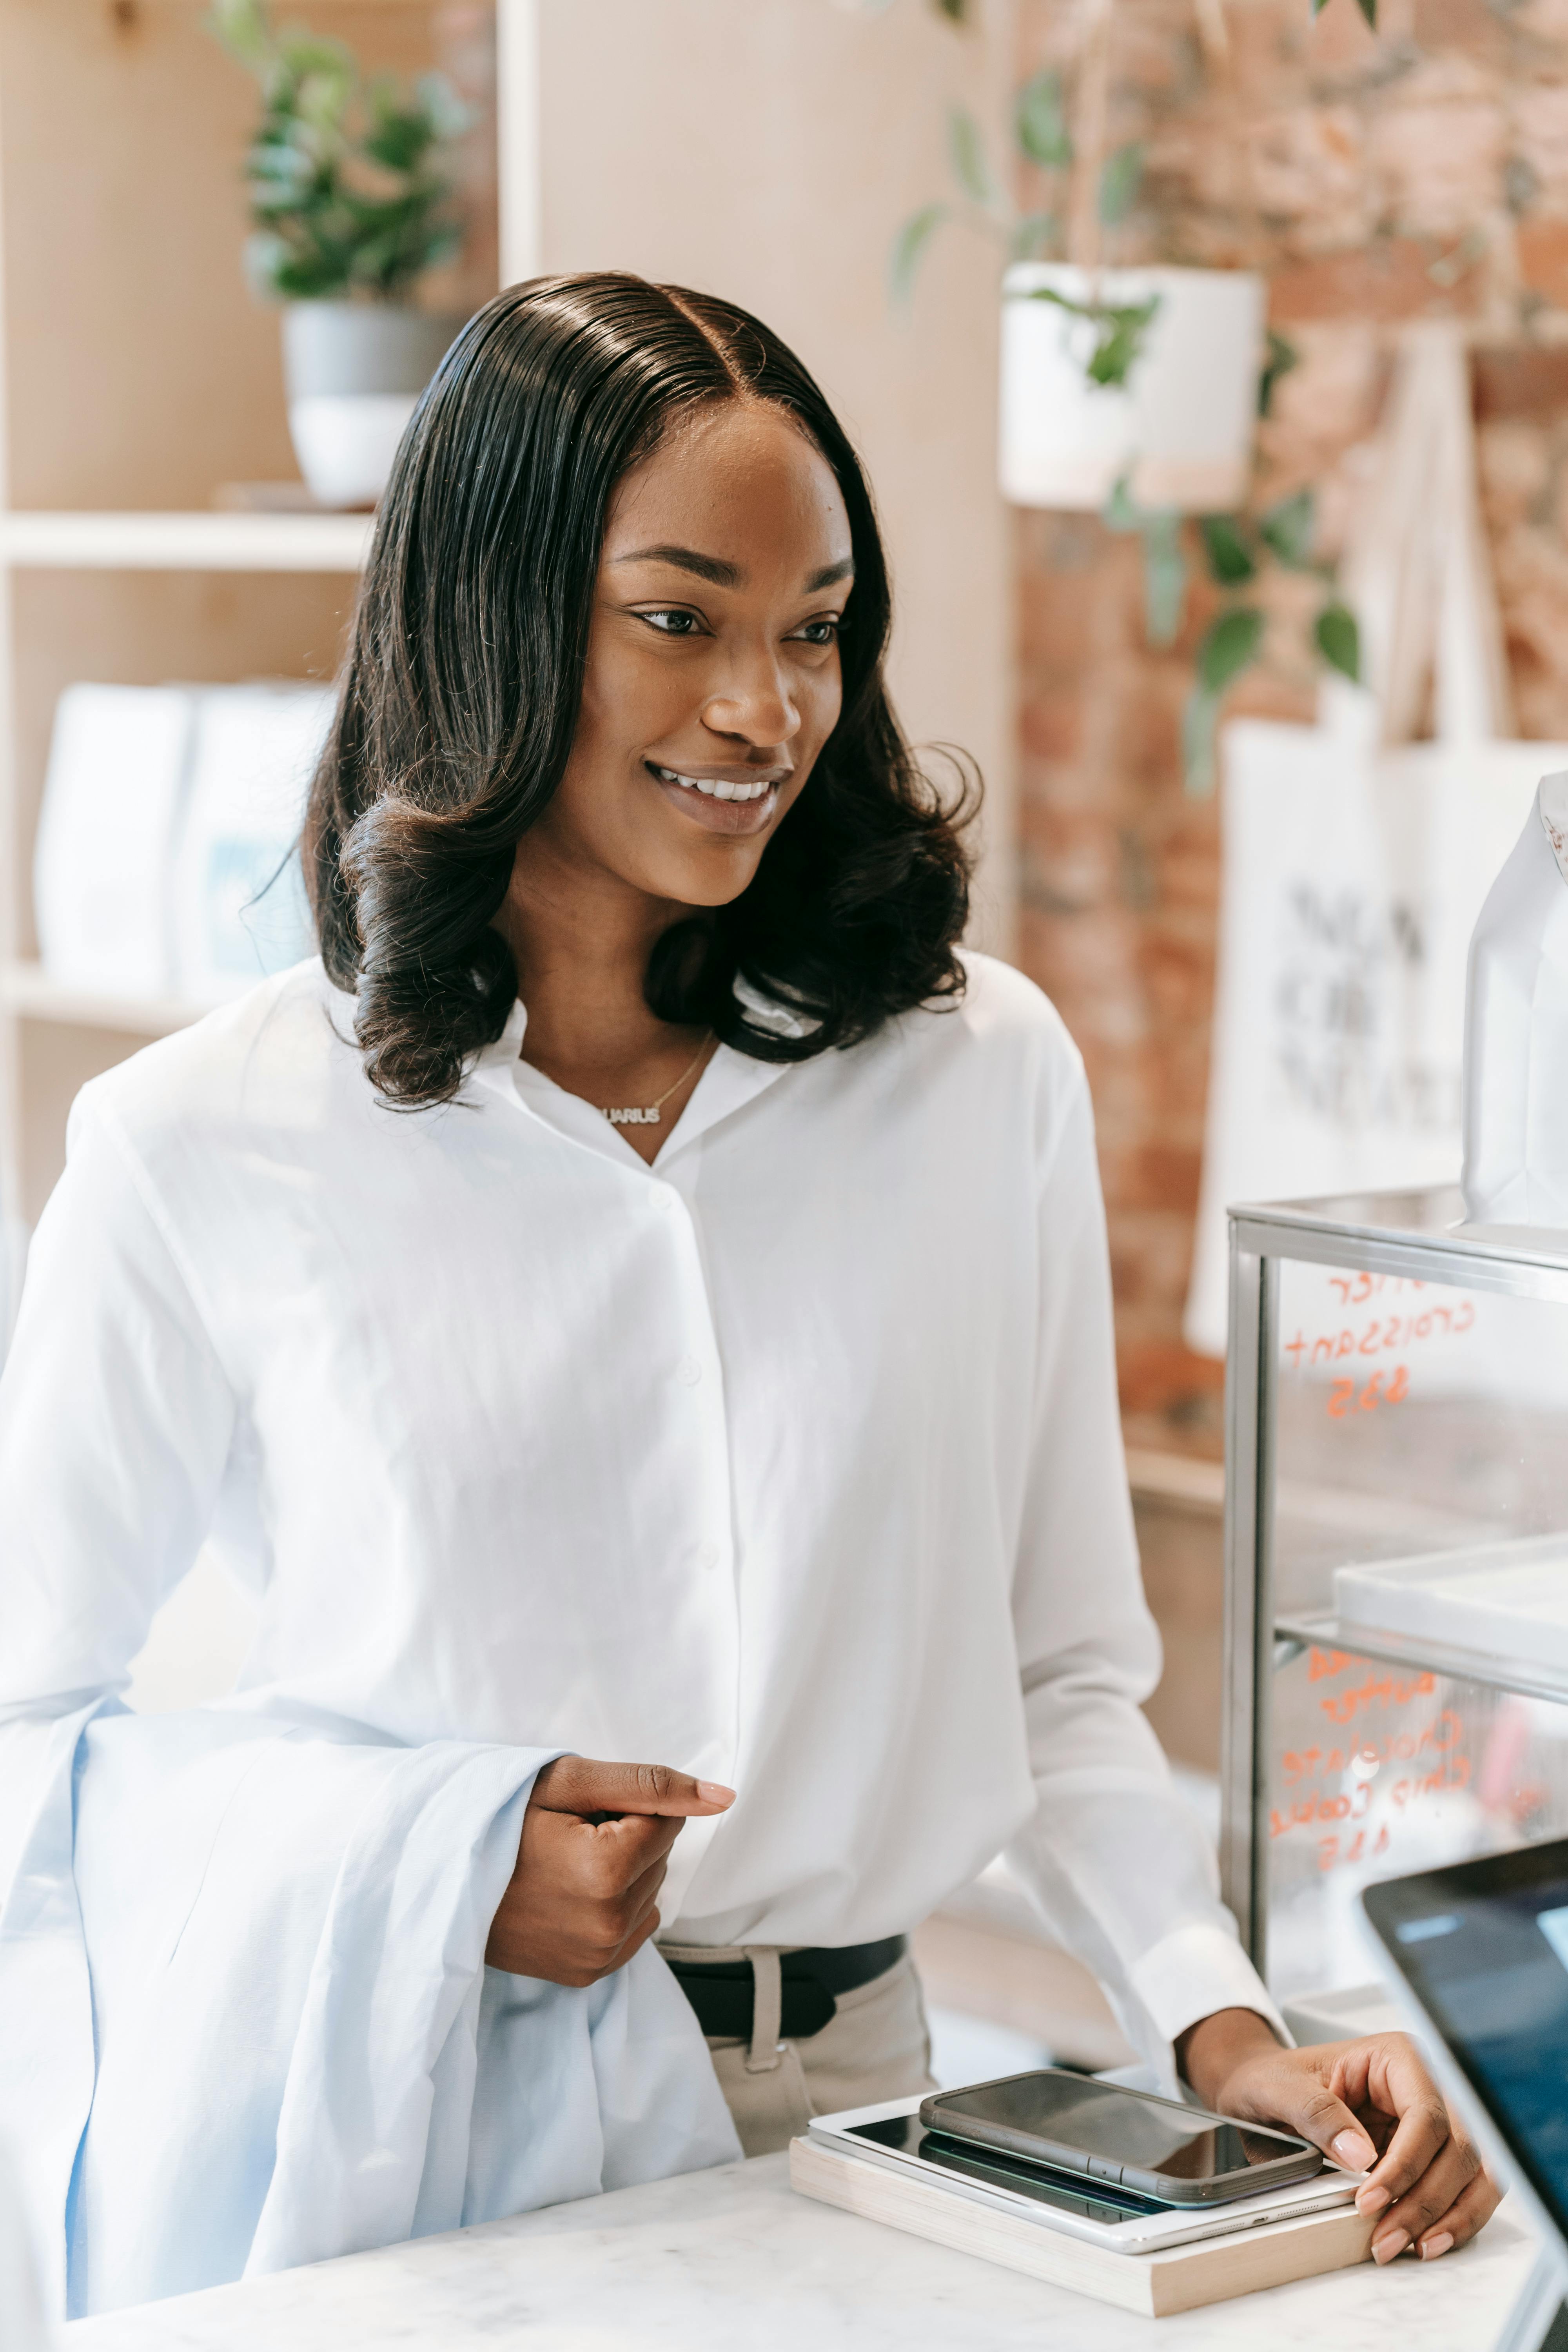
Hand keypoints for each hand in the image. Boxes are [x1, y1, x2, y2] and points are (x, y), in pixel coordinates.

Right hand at [485, 1755, 733, 1985]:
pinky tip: (570, 1894)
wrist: (443, 1882)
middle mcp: (610, 1924)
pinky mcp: (588, 1973)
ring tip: (563, 1866)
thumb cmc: (500, 1820)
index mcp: (606, 1872)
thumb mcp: (569, 1783)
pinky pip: (636, 1924)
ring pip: (650, 1889)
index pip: (666, 1819)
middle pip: (660, 1855)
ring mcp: (598, 1956)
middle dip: (626, 1836)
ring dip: (622, 1870)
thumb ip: (650, 1785)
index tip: (580, 1814)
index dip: (625, 1805)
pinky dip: (615, 1903)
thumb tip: (724, 1797)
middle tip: (566, 1838)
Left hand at [1177, 2008, 1499, 2262]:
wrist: (1264, 2091)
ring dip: (1450, 2216)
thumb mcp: (1279, 2088)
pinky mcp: (1432, 2154)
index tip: (1370, 2202)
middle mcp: (1428, 2085)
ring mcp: (1436, 2121)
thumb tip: (1360, 2155)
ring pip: (1474, 2172)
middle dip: (1428, 2201)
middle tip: (1388, 2239)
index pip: (1425, 2114)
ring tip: (1415, 2248)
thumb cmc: (1274, 2080)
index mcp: (1397, 2057)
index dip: (1405, 2164)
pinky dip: (1451, 2219)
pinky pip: (1463, 2188)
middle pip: (1458, 2147)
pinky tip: (1425, 2241)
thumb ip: (1317, 2115)